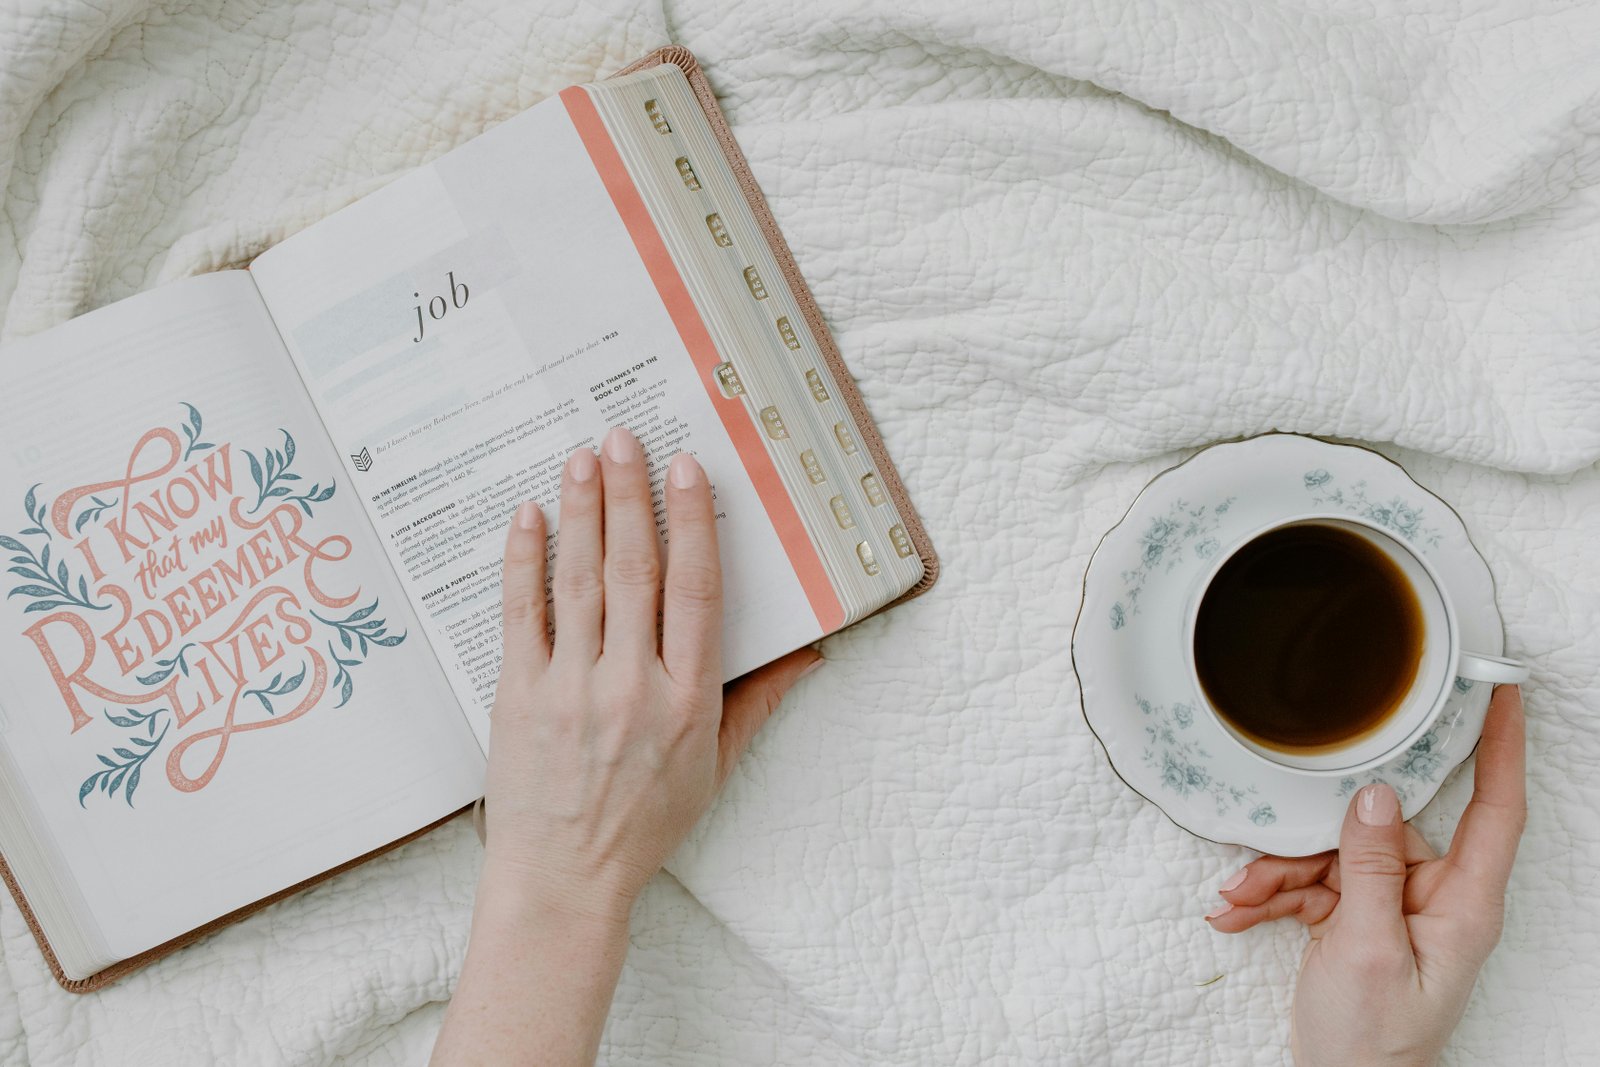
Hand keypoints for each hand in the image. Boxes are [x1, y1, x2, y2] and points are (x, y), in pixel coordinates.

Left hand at [432, 427, 820, 1066]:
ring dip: (581, 512)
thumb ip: (758, 701)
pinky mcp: (519, 697)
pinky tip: (527, 518)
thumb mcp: (715, 767)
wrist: (564, 881)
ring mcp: (572, 689)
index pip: (695, 590)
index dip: (692, 522)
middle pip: (635, 570)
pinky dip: (524, 562)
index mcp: (688, 699)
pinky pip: (522, 615)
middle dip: (629, 495)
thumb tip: (811, 653)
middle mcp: (633, 686)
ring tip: (580, 458)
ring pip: (581, 581)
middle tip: (622, 438)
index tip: (685, 470)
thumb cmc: (644, 825)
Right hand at [1207, 685, 1525, 1066]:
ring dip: (1277, 876)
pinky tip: (1239, 914)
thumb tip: (1377, 794)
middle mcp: (1434, 897)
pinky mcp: (1359, 920)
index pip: (1496, 808)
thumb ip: (1371, 867)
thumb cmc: (1372, 1042)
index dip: (1500, 745)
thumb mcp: (1365, 950)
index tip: (1499, 688)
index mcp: (1462, 903)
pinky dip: (1273, 897)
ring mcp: (1395, 907)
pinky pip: (1314, 885)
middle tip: (1259, 860)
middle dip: (1308, 843)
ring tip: (1237, 900)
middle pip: (1377, 831)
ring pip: (1333, 856)